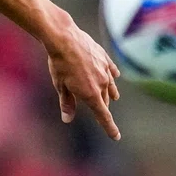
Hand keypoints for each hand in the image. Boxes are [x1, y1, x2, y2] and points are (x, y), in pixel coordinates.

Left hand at [46, 25, 121, 139]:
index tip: (116, 137)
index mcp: (91, 94)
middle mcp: (102, 84)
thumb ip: (66, 103)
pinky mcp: (104, 58)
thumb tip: (67, 119)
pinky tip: (115, 76)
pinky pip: (111, 70)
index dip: (110, 128)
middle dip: (102, 107)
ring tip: (114, 97)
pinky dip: (112, 75)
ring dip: (110, 93)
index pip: (103, 116)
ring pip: (110, 86)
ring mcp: (105, 70)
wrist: (65, 38)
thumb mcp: (60, 85)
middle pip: (105, 100)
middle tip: (99, 112)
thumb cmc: (59, 63)